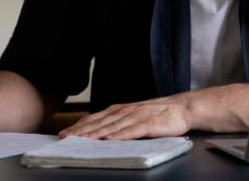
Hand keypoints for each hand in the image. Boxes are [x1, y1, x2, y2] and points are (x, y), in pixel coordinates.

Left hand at [59, 95, 191, 139]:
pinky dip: (120, 135)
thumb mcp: (135, 115)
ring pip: (113, 126)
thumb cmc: (159, 114)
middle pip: (101, 121)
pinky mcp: (149, 124)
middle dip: (82, 130)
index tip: (65, 132)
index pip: (97, 117)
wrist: (182, 108)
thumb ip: (119, 121)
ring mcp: (138, 116)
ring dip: (96, 133)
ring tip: (82, 139)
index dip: (81, 125)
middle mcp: (127, 111)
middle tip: (66, 137)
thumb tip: (99, 130)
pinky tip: (110, 139)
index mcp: (122, 109)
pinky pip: (133, 130)